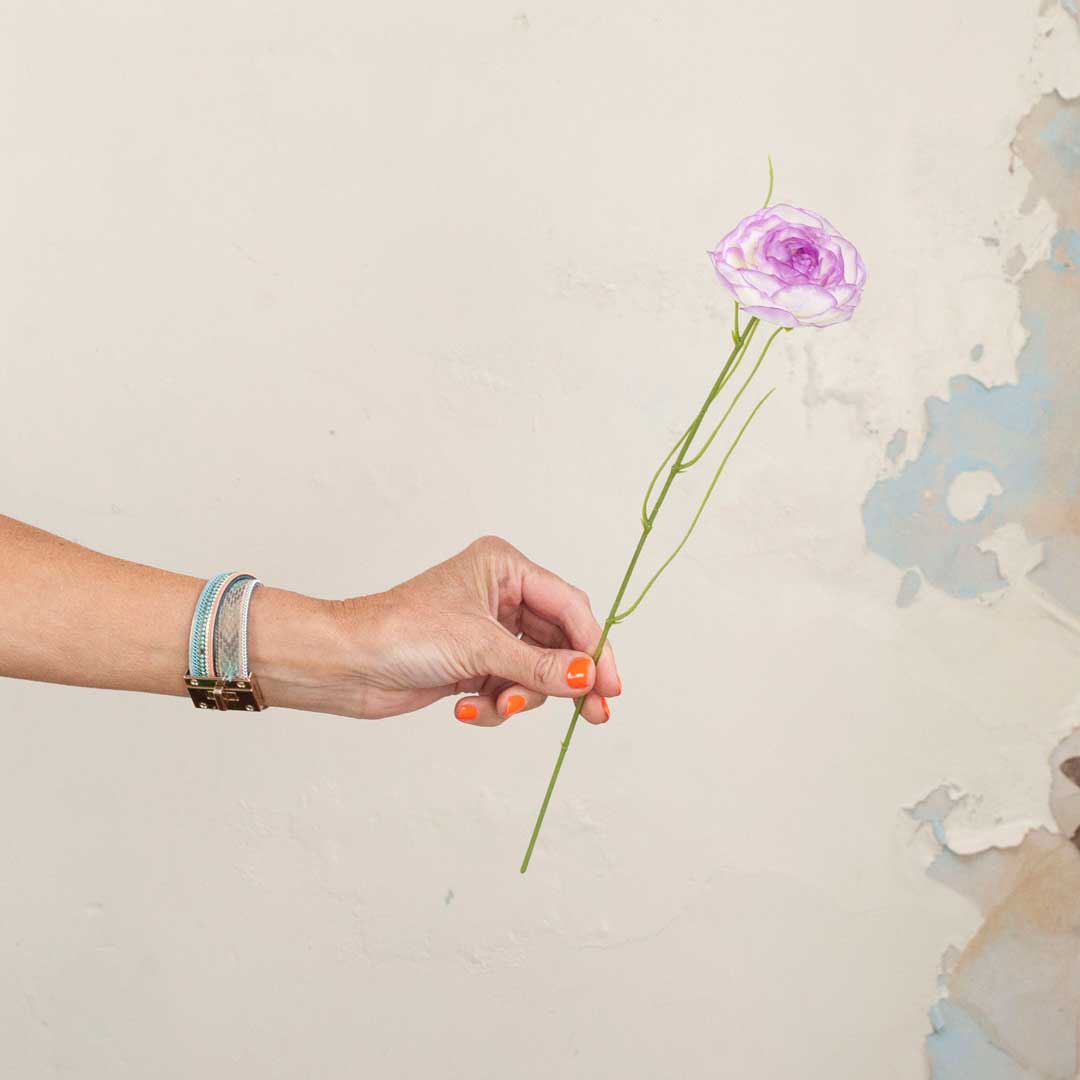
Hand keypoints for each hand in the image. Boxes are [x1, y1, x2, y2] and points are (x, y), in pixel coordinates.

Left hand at [326, 536, 620, 723]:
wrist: (345, 664)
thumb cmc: (401, 633)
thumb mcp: (481, 648)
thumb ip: (541, 666)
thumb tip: (589, 678)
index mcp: (505, 568)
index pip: (569, 606)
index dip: (594, 646)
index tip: (610, 686)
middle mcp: (501, 595)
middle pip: (558, 642)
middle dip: (564, 680)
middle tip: (594, 715)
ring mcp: (487, 630)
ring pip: (534, 672)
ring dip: (519, 696)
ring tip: (495, 705)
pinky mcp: (473, 662)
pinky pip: (507, 688)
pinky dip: (493, 704)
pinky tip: (465, 708)